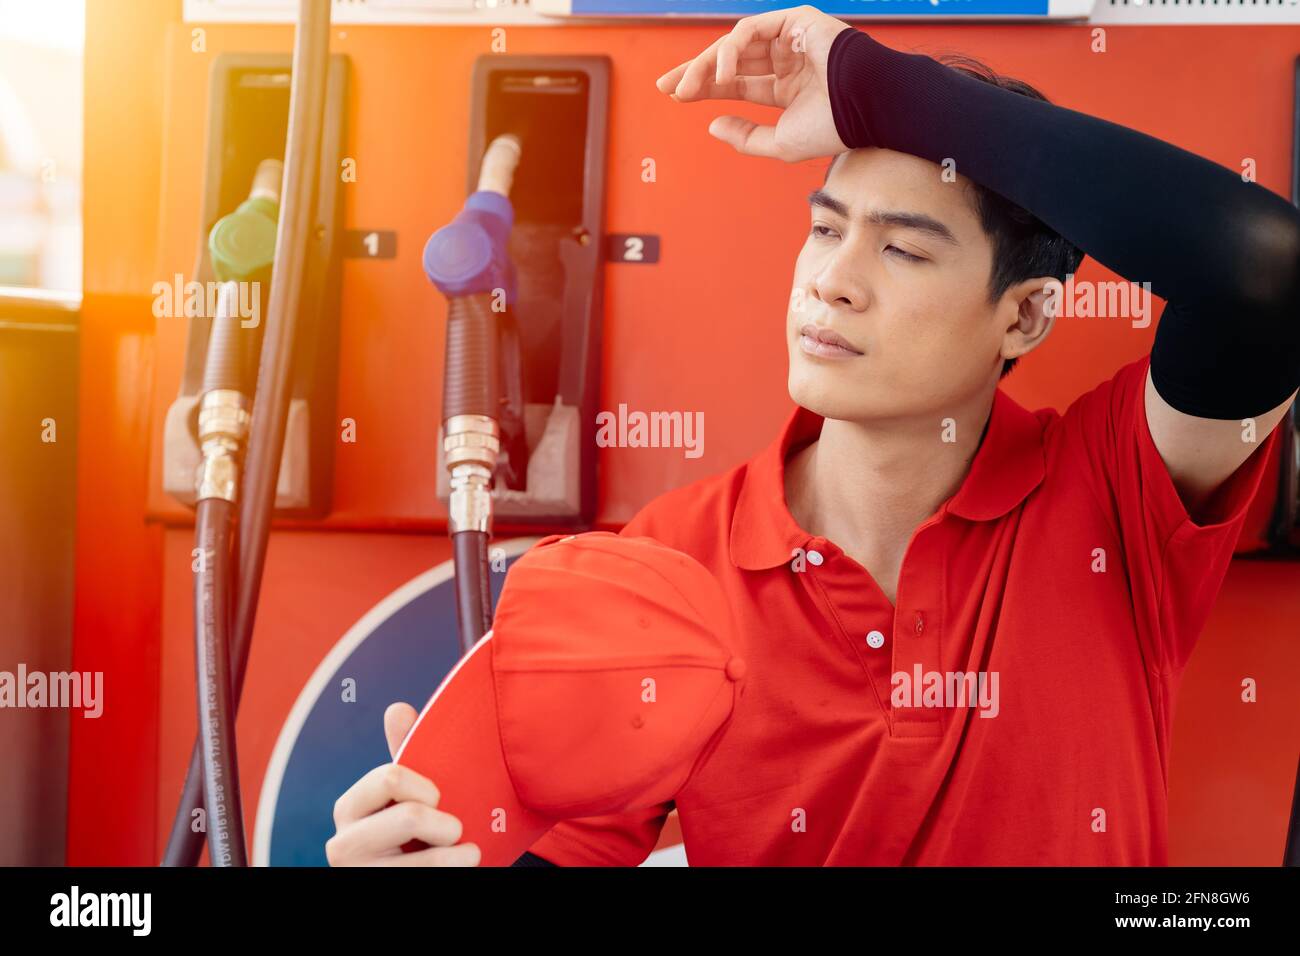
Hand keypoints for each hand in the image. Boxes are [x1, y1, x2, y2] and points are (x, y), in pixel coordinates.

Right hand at [324, 702, 480, 865]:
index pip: (391, 777)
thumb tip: (397, 708)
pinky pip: (429, 880)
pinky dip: (456, 871)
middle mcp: (344, 845)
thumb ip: (405, 754)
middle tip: (456, 831)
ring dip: (459, 855)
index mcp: (349, 807)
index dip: (427, 787)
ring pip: (427, 860)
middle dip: (447, 824)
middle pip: (411, 816)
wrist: (418, 874)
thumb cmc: (415, 831)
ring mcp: (361, 876)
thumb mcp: (409, 794)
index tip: (438, 799)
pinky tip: (462, 868)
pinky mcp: (380, 893)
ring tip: (468, 854)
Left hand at [655, 5, 853, 162]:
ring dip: (706, 65)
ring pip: (734, 44)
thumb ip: (746, 137)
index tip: (674, 95)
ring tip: (687, 89)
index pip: (735, 82)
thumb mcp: (779, 142)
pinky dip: (730, 51)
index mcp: (784, 86)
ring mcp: (789, 38)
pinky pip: (750, 30)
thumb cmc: (832, 128)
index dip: (703, 87)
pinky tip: (721, 77)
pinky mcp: (794, 20)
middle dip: (694, 71)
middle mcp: (785, 59)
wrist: (865, 107)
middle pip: (729, 60)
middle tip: (665, 85)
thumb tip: (712, 125)